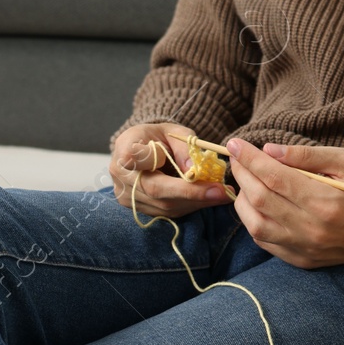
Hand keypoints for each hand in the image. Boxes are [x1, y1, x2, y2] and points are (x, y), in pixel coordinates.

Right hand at [109, 123, 234, 218]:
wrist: (144, 148)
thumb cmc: (159, 136)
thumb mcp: (173, 131)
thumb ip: (183, 146)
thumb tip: (194, 170)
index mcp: (125, 149)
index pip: (140, 160)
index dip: (165, 167)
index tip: (194, 172)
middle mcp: (121, 176)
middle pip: (156, 190)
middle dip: (192, 193)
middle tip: (222, 191)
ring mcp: (126, 197)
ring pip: (164, 205)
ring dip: (196, 202)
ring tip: (222, 195)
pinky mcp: (138, 209)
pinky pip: (167, 212)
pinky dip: (190, 206)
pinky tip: (209, 199)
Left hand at [226, 138, 343, 268]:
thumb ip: (306, 154)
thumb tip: (269, 150)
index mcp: (326, 201)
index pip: (275, 176)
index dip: (250, 159)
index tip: (236, 144)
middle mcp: (312, 228)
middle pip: (260, 199)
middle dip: (242, 173)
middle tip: (237, 157)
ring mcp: (304, 248)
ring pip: (255, 224)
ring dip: (243, 198)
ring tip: (246, 179)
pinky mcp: (300, 260)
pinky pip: (264, 241)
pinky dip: (252, 220)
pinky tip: (256, 202)